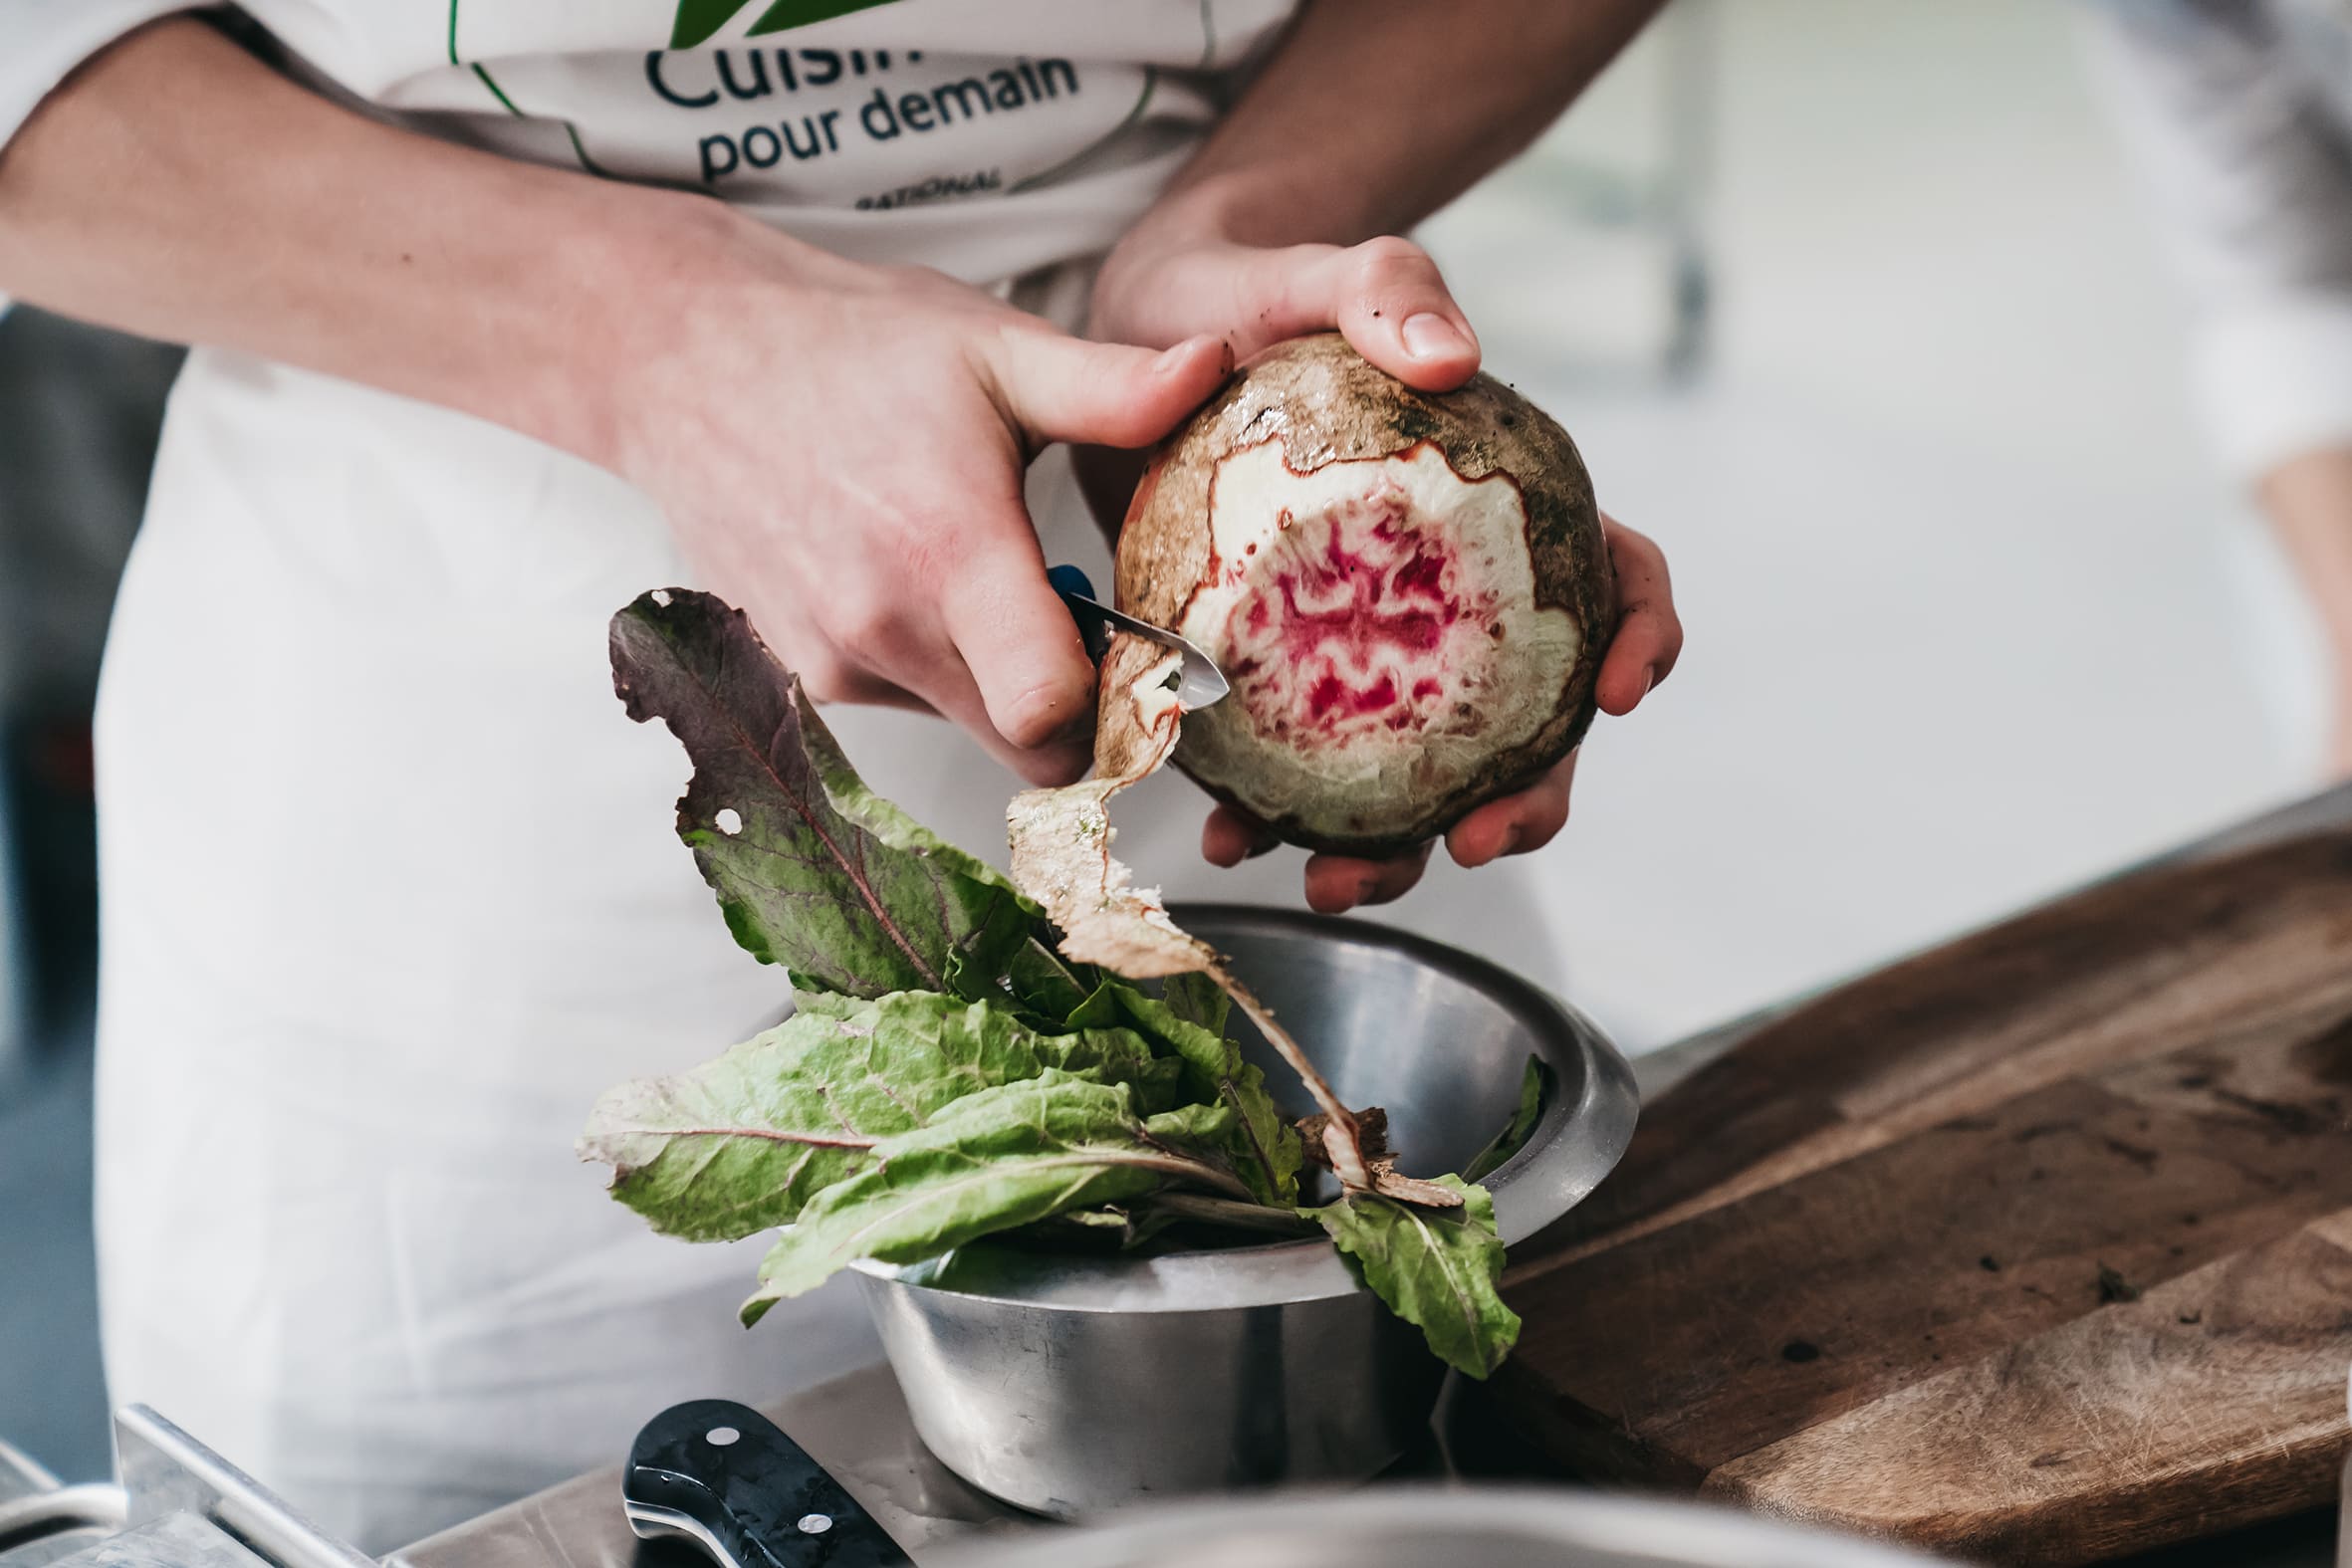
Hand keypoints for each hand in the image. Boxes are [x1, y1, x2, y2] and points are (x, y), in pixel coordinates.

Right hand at [607, 207, 1231, 786]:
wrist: (686, 361)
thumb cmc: (847, 346)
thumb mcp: (995, 349)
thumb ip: (1112, 387)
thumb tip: (1215, 367)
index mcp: (950, 552)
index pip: (1050, 717)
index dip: (1118, 712)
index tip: (1147, 667)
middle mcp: (883, 628)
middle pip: (1023, 743)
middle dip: (1072, 702)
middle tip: (1084, 622)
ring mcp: (833, 660)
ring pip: (966, 723)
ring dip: (998, 677)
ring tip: (979, 569)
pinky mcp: (802, 673)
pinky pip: (904, 702)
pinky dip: (934, 664)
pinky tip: (915, 575)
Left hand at [1082, 232, 1681, 909]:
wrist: (1143, 329)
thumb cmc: (1253, 289)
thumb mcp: (1316, 271)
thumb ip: (1387, 286)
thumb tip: (1456, 353)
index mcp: (1510, 506)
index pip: (1615, 578)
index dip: (1639, 644)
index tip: (1610, 700)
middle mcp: (1459, 594)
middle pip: (1535, 721)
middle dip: (1527, 803)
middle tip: (1475, 845)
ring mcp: (1376, 645)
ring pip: (1424, 775)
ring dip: (1397, 850)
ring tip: (1332, 881)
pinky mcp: (1287, 674)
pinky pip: (1303, 769)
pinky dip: (1280, 817)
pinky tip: (1229, 837)